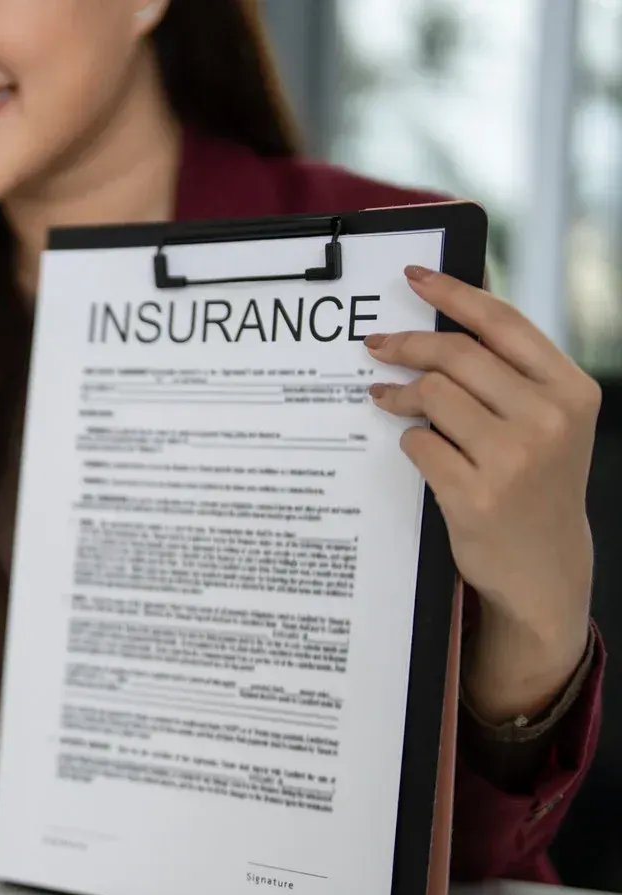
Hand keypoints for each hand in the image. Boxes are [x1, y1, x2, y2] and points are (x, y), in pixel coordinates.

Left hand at [365, 264, 599, 721]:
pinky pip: (419, 444)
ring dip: (400, 394)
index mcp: (570, 390)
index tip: (413, 279)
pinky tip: (414, 444)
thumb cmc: (536, 481)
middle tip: (376, 346)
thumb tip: (448, 317)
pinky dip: (409, 439)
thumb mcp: (547, 420)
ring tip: (386, 397)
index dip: (453, 293)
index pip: (503, 323)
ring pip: (432, 396)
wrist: (544, 564)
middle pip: (456, 356)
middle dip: (407, 345)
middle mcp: (548, 419)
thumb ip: (509, 373)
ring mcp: (513, 459)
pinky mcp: (475, 494)